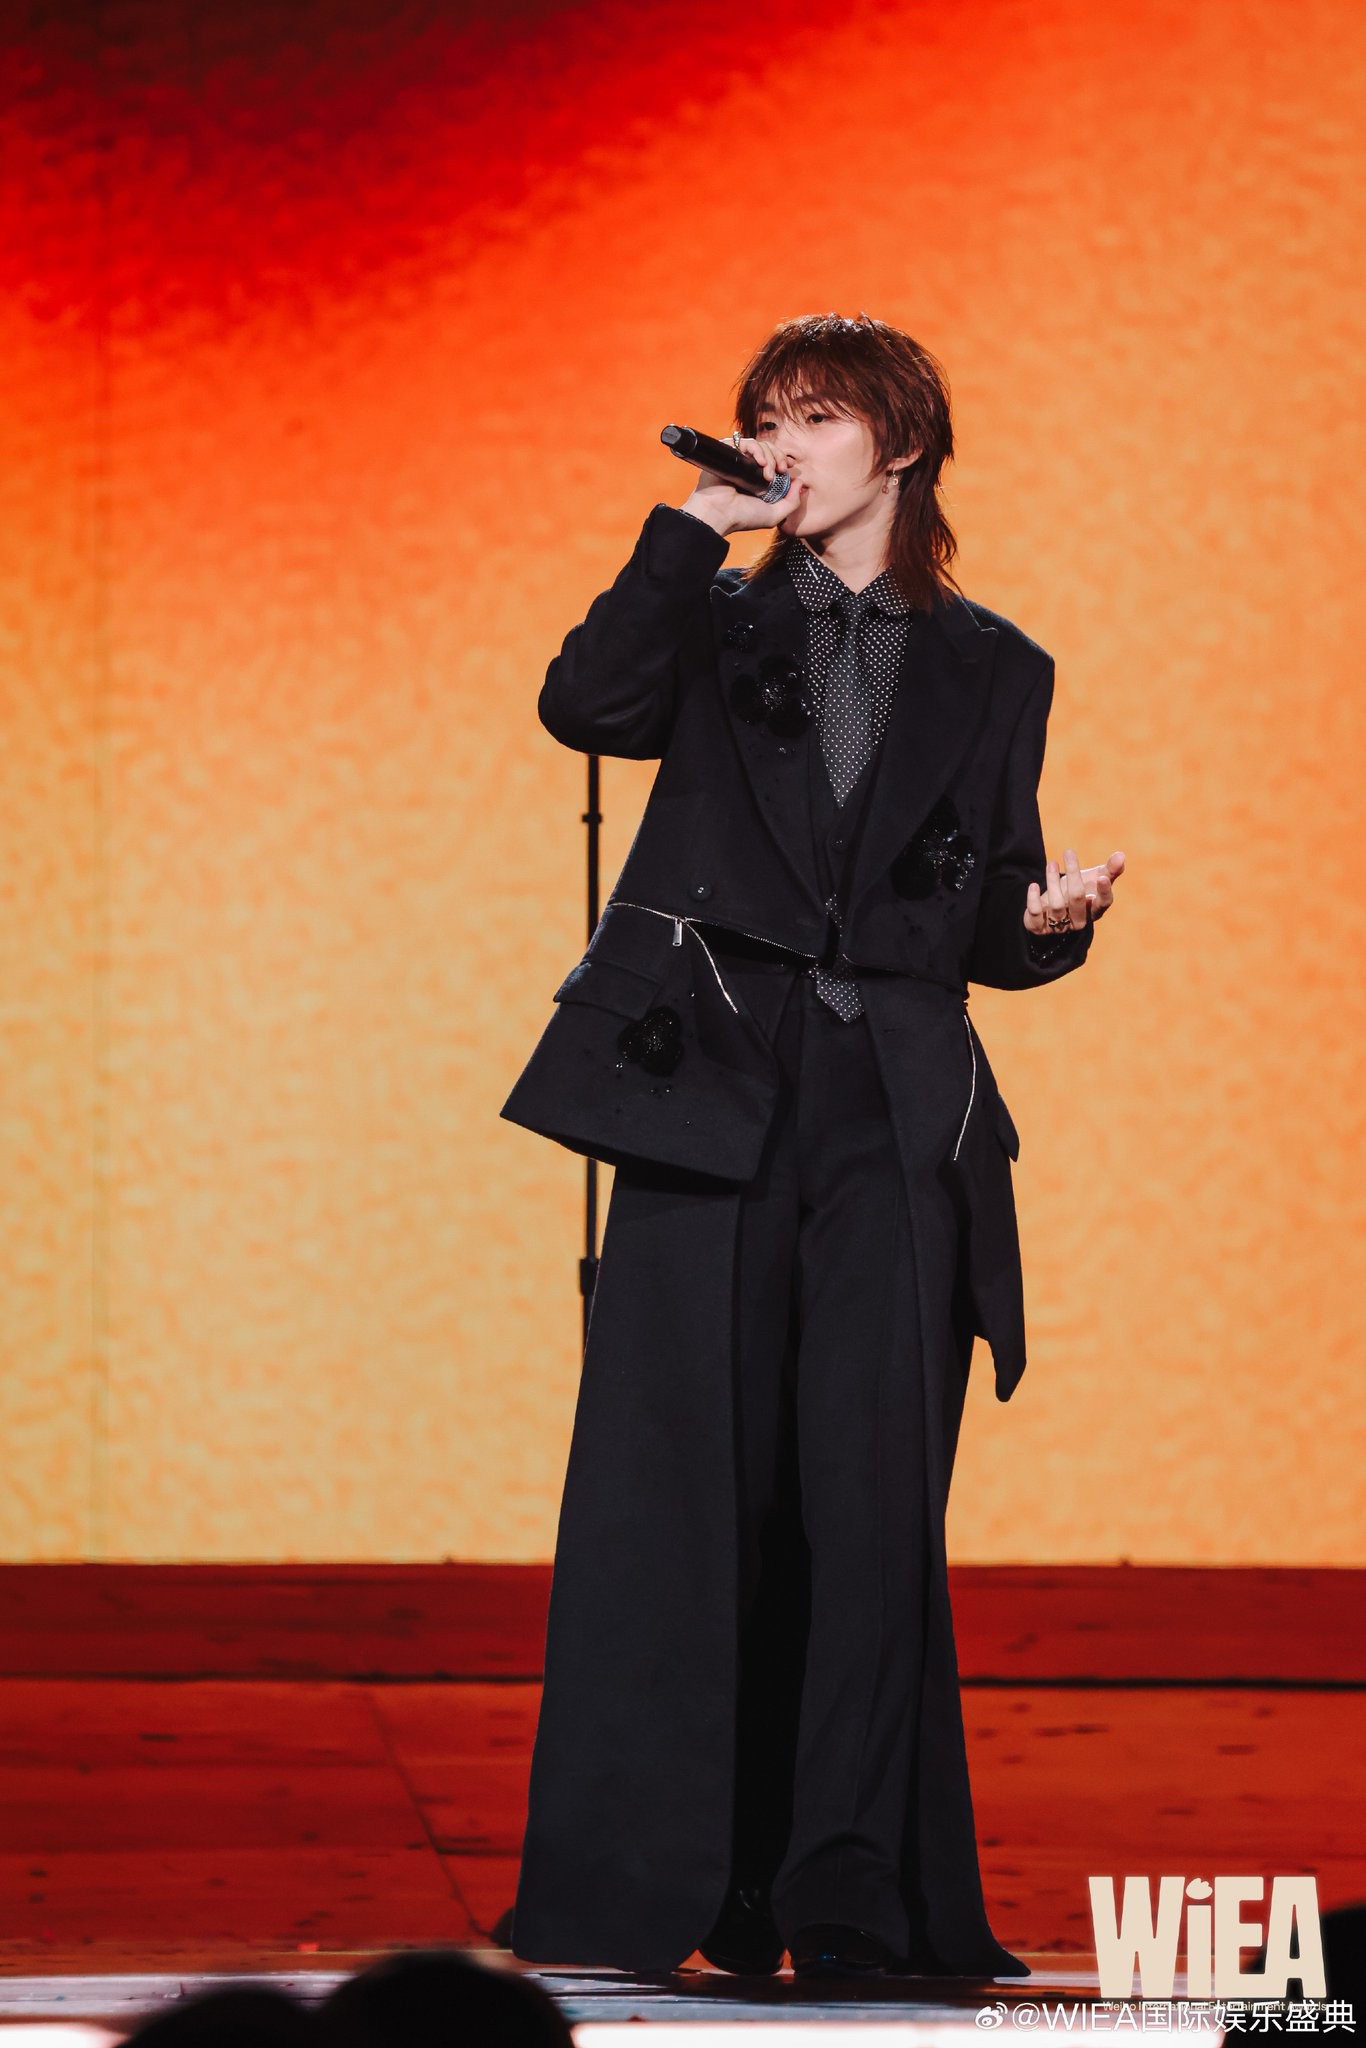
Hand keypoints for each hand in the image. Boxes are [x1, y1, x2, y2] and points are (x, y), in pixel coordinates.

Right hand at [680, 434, 807, 535]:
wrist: (719, 514)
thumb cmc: (743, 517)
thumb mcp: (775, 515)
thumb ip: (792, 502)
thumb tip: (799, 482)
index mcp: (758, 479)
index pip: (774, 460)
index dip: (782, 460)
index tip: (787, 469)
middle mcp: (748, 468)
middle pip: (769, 449)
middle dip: (778, 458)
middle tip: (779, 471)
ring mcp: (738, 460)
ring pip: (759, 444)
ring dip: (768, 456)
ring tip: (767, 474)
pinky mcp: (727, 453)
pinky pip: (745, 442)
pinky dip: (756, 449)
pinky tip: (759, 462)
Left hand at [1024, 847, 1124, 933]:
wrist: (1053, 907)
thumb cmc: (1080, 890)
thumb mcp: (1095, 878)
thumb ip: (1110, 869)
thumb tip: (1121, 855)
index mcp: (1095, 909)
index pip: (1103, 903)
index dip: (1104, 891)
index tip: (1102, 876)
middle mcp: (1078, 920)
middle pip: (1077, 898)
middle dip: (1073, 875)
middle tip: (1069, 852)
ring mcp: (1059, 926)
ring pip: (1057, 905)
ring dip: (1053, 881)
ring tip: (1052, 863)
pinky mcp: (1039, 927)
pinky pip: (1036, 916)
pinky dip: (1033, 900)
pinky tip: (1033, 885)